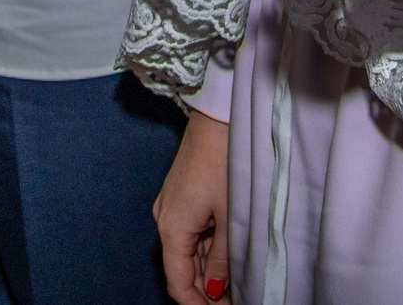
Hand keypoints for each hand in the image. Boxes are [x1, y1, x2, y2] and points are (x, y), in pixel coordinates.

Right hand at [155, 111, 230, 303]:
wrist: (218, 115)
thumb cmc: (225, 160)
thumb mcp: (230, 217)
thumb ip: (221, 258)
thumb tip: (215, 288)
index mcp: (172, 228)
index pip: (178, 284)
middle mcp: (165, 219)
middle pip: (181, 270)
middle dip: (206, 291)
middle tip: (236, 301)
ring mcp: (171, 206)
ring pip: (186, 252)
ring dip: (208, 271)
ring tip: (238, 283)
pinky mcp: (181, 195)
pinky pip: (190, 233)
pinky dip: (206, 249)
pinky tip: (228, 256)